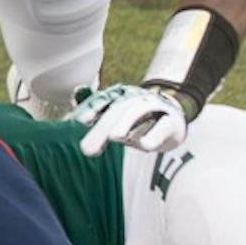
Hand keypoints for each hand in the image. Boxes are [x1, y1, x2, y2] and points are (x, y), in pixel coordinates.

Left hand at [68, 83, 186, 156]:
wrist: (173, 117)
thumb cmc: (136, 120)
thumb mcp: (115, 117)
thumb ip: (96, 116)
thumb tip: (73, 114)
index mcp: (120, 96)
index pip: (103, 101)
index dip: (91, 109)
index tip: (79, 121)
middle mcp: (136, 98)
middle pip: (117, 110)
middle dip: (102, 128)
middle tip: (87, 148)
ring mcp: (155, 107)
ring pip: (138, 112)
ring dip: (126, 124)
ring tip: (114, 137)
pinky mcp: (172, 122)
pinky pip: (163, 127)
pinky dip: (154, 135)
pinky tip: (144, 146)